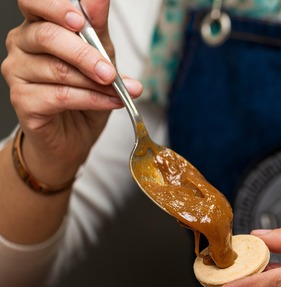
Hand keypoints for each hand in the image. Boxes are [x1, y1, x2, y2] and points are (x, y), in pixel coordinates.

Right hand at [1, 0, 141, 182]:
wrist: (75, 134)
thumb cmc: (86, 90)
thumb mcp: (101, 56)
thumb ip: (98, 29)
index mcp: (37, 26)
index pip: (34, 4)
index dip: (56, 8)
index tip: (81, 21)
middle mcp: (21, 45)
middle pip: (47, 36)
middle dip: (85, 54)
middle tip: (110, 71)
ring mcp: (17, 72)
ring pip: (58, 70)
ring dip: (94, 83)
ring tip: (118, 91)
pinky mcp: (22, 101)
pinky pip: (60, 96)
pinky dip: (92, 99)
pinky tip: (110, 102)